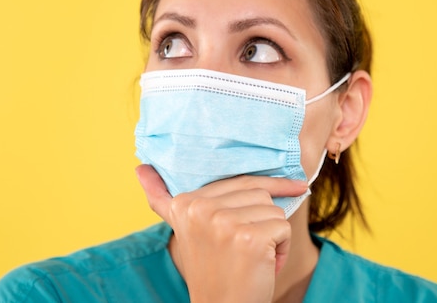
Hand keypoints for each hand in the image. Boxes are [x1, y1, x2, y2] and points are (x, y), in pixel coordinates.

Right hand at [135, 164, 307, 302]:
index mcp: (185, 203)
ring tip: (252, 258)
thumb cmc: (211, 270)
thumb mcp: (184, 229)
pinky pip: (283, 228)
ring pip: (273, 210)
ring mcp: (223, 222)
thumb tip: (139, 167)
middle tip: (246, 250)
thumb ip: (160, 197)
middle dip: (263, 222)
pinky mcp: (248, 238)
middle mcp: (200, 209)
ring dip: (274, 236)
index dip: (270, 186)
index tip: (297, 186)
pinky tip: (264, 265)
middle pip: (260, 194)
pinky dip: (282, 249)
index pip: (241, 181)